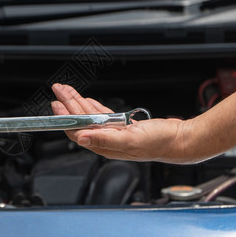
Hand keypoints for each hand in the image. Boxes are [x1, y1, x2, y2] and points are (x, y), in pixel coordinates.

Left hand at [51, 83, 189, 162]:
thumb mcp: (130, 140)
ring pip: (90, 115)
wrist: (179, 139)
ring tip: (66, 91)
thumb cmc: (159, 143)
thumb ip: (104, 139)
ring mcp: (114, 132)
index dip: (65, 118)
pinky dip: (93, 106)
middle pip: (81, 121)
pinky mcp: (123, 126)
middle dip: (67, 104)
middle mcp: (107, 140)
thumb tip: (81, 138)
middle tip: (57, 90)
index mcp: (105, 146)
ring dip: (77, 102)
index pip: (78, 132)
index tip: (56, 105)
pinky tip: (86, 100)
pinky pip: (103, 114)